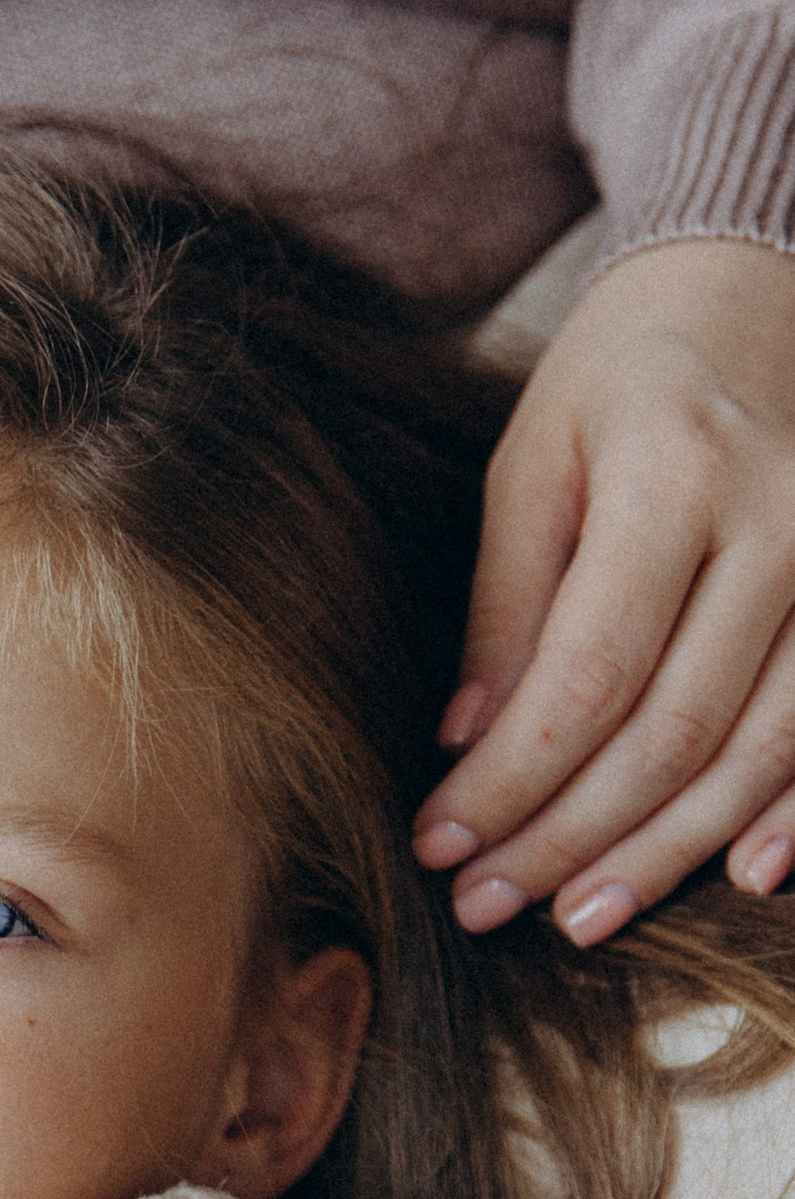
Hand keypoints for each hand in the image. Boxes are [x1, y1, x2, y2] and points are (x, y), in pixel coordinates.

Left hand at [415, 238, 794, 943]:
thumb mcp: (533, 457)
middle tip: (486, 906)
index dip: (512, 782)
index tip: (440, 844)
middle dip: (570, 838)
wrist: (757, 282)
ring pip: (760, 750)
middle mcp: (778, 526)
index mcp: (673, 480)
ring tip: (576, 916)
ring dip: (666, 853)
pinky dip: (793, 809)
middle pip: (672, 732)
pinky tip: (739, 873)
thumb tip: (468, 744)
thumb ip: (507, 600)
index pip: (586, 677)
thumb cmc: (623, 375)